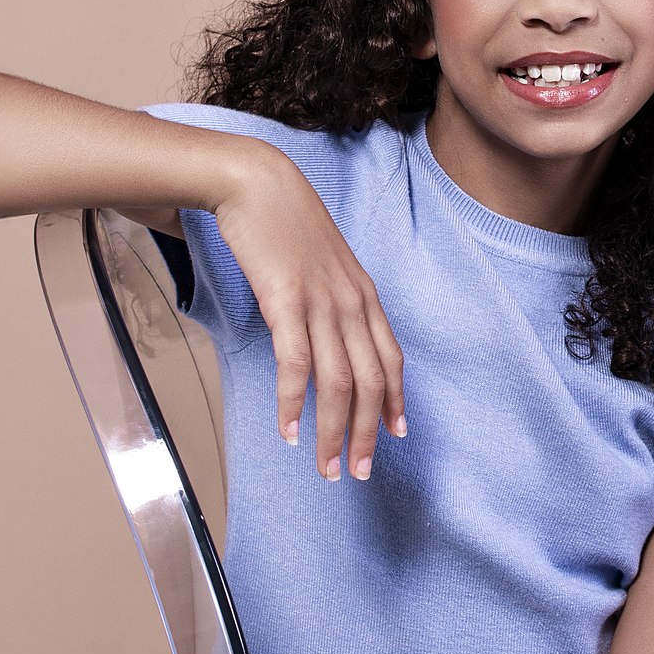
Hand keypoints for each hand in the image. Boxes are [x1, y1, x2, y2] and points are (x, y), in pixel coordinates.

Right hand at [211, 143, 404, 479]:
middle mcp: (351, 303)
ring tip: (327, 466)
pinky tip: (289, 430)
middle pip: (371, 383)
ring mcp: (322, 303)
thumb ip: (332, 299)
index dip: (396, 401)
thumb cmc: (285, 223)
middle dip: (369, 433)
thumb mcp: (322, 264)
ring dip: (335, 432)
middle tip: (359, 471)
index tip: (396, 436)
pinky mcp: (287, 301)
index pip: (390, 360)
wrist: (256, 181)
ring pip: (339, 383)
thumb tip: (327, 334)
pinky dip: (294, 403)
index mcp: (363, 295)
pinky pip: (297, 364)